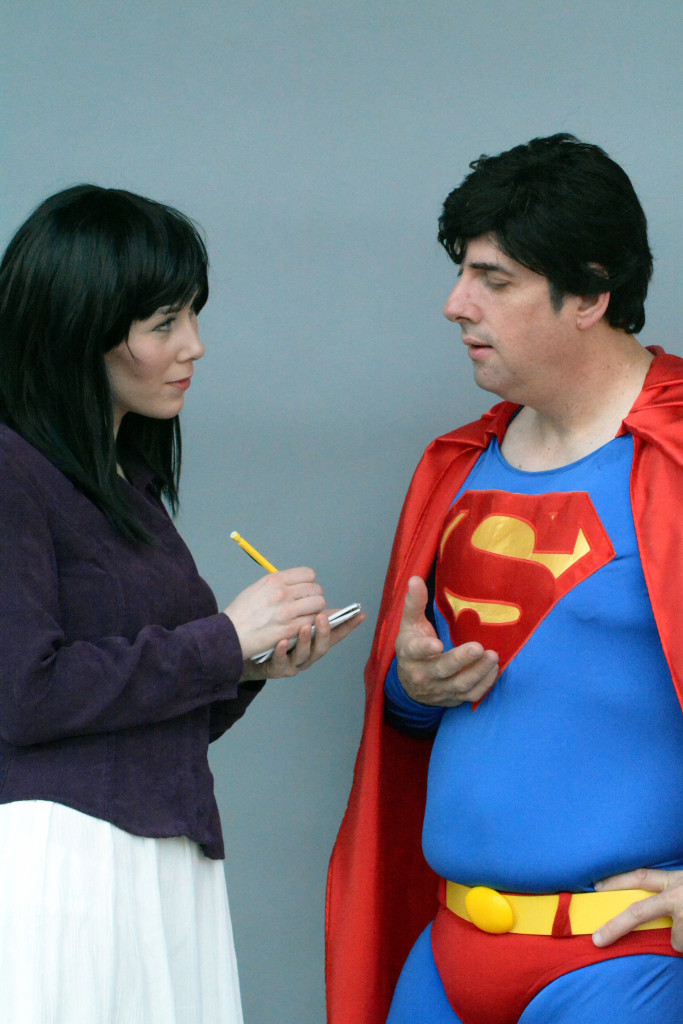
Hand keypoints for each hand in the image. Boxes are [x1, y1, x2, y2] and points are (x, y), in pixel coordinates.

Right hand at [223, 567, 324, 659]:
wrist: (230, 635)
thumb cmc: (242, 613)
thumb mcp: (257, 588)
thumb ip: (279, 583)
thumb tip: (299, 583)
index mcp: (274, 580)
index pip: (308, 574)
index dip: (309, 583)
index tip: (304, 591)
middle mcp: (282, 593)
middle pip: (316, 589)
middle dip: (313, 597)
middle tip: (305, 606)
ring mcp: (286, 611)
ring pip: (318, 605)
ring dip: (314, 611)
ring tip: (304, 617)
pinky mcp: (289, 629)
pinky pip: (312, 622)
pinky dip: (310, 625)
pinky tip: (301, 628)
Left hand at [239, 605, 365, 680]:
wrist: (240, 648)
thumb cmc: (266, 630)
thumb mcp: (284, 614)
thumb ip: (301, 606)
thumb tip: (316, 590)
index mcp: (311, 639)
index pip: (334, 632)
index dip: (348, 625)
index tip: (360, 614)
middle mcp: (305, 652)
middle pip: (322, 645)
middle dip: (324, 631)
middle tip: (322, 615)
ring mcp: (291, 662)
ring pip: (304, 655)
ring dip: (305, 640)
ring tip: (304, 627)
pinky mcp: (274, 668)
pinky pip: (279, 662)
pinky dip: (282, 652)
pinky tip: (280, 641)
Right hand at [395, 576, 497, 705]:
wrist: (410, 686)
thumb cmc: (413, 647)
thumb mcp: (409, 625)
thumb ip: (414, 603)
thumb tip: (415, 578)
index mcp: (411, 654)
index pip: (416, 651)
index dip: (425, 648)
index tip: (437, 644)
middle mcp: (423, 674)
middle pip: (442, 669)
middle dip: (460, 659)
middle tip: (478, 647)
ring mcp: (439, 689)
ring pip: (460, 684)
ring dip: (478, 671)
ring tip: (492, 656)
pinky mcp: (453, 698)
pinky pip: (471, 695)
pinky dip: (484, 684)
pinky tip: (493, 669)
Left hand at [592, 868, 682, 950]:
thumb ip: (673, 891)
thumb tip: (654, 908)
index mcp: (675, 879)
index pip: (640, 877)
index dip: (618, 882)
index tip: (597, 887)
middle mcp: (676, 894)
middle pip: (638, 912)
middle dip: (616, 927)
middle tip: (597, 939)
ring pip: (672, 937)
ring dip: (680, 938)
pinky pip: (682, 946)